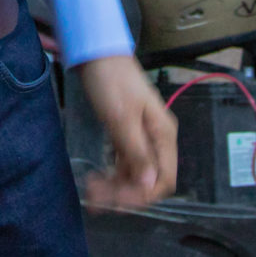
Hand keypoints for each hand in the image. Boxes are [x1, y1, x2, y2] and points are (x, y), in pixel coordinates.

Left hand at [78, 54, 177, 208]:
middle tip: (96, 197)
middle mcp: (156, 139)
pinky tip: (96, 178)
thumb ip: (137, 153)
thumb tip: (150, 186)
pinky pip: (123, 162)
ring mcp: (141, 137)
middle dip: (124, 192)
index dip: (144, 195)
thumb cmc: (112, 82)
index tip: (118, 201)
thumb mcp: (123, 119)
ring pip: (133, 173)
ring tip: (91, 190)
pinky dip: (111, 173)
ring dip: (114, 186)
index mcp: (163, 135)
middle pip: (147, 179)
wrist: (97, 55)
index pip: (164, 179)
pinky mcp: (126, 134)